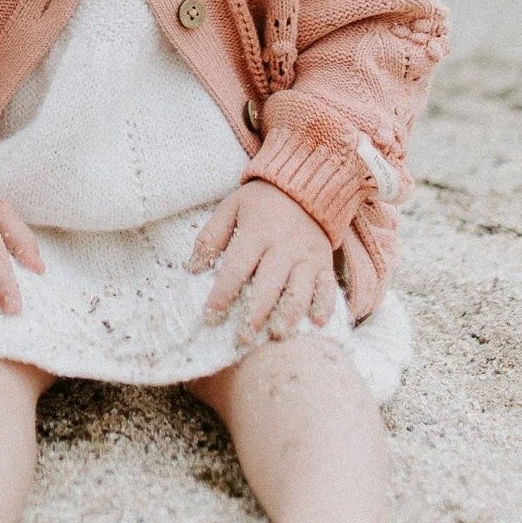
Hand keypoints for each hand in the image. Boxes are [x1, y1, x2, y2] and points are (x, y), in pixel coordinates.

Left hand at [189, 180, 338, 339]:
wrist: (304, 184)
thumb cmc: (260, 202)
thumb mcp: (230, 208)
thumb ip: (210, 237)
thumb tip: (194, 268)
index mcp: (256, 232)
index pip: (236, 267)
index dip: (223, 293)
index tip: (210, 316)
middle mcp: (283, 246)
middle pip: (269, 283)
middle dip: (255, 313)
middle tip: (243, 338)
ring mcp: (307, 256)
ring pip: (300, 289)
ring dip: (289, 313)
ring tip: (277, 334)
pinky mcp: (325, 262)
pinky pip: (327, 287)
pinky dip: (324, 305)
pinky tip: (317, 322)